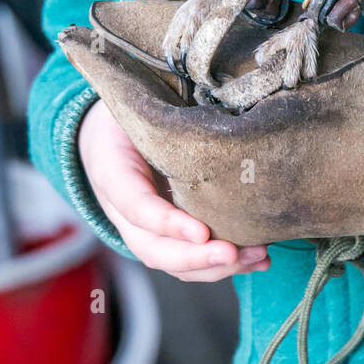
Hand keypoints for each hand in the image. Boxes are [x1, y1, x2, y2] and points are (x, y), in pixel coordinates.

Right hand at [77, 99, 270, 279]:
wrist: (105, 135)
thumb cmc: (130, 114)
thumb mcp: (138, 105)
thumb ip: (163, 112)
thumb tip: (216, 96)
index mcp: (113, 171)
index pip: (135, 205)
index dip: (166, 223)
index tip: (201, 232)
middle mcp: (123, 209)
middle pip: (153, 248)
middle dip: (195, 258)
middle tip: (234, 253)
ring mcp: (142, 228)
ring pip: (172, 262)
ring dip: (216, 267)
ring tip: (257, 257)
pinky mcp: (166, 235)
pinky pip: (189, 258)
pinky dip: (223, 265)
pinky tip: (258, 259)